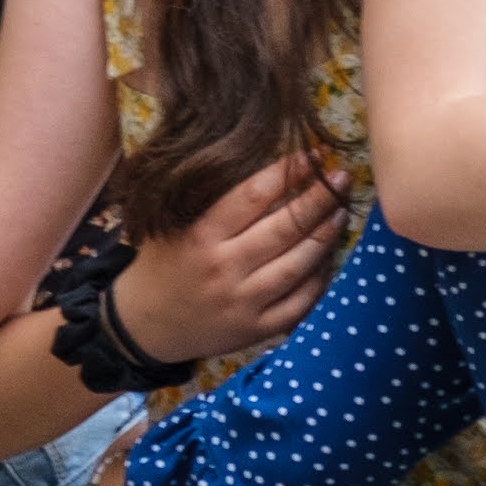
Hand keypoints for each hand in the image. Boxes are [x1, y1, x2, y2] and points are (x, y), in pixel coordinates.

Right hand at [117, 156, 347, 364]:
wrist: (143, 325)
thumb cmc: (163, 264)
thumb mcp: (175, 225)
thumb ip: (216, 203)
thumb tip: (274, 170)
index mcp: (201, 235)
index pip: (254, 196)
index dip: (288, 173)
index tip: (311, 156)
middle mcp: (223, 268)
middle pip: (284, 228)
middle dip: (319, 199)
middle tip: (341, 178)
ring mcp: (241, 302)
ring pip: (297, 265)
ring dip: (325, 236)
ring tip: (341, 212)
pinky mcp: (253, 330)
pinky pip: (298, 304)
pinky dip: (319, 280)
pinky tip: (328, 258)